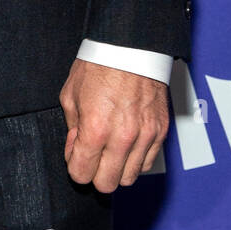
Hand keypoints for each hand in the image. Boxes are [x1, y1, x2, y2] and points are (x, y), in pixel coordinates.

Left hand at [58, 58, 168, 191]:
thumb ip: (72, 127)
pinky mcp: (160, 131)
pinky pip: (148, 162)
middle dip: (95, 173)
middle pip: (107, 184)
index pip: (82, 175)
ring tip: (111, 146)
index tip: (76, 151)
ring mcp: (144, 135)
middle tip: (93, 153)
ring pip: (130, 178)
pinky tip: (127, 141)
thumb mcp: (71, 93)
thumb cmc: (99, 64)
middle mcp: (122, 137)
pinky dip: (136, 158)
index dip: (75, 165)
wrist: (130, 45)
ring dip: (117, 168)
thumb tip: (77, 147)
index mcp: (95, 129)